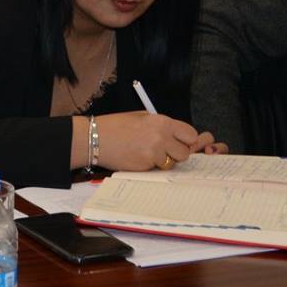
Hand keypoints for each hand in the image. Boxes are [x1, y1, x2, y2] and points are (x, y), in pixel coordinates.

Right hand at [89, 112, 225, 171]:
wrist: (95, 138)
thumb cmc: (116, 126)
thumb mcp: (142, 118)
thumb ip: (162, 126)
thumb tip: (178, 137)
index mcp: (162, 122)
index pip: (190, 134)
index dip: (186, 140)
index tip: (180, 142)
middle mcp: (161, 137)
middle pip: (185, 152)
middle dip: (177, 153)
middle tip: (164, 150)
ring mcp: (154, 153)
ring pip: (172, 163)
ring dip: (164, 161)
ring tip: (147, 153)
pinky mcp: (146, 166)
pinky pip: (157, 168)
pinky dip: (151, 165)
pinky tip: (138, 157)